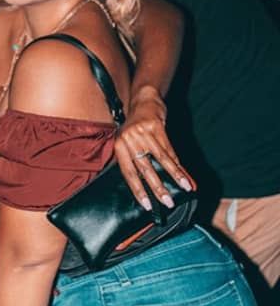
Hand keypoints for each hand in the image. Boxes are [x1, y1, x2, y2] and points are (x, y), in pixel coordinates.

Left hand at [114, 86, 192, 209]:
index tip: (146, 205)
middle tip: (167, 202)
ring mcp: (143, 133)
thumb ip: (134, 161)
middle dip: (157, 187)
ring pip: (161, 159)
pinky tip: (185, 174)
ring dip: (174, 176)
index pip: (127, 172)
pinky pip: (169, 149)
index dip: (137, 190)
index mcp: (119, 146)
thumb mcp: (128, 142)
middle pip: (144, 168)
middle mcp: (129, 140)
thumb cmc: (135, 127)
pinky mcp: (156, 127)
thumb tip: (145, 186)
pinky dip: (178, 164)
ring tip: (185, 188)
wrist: (144, 101)